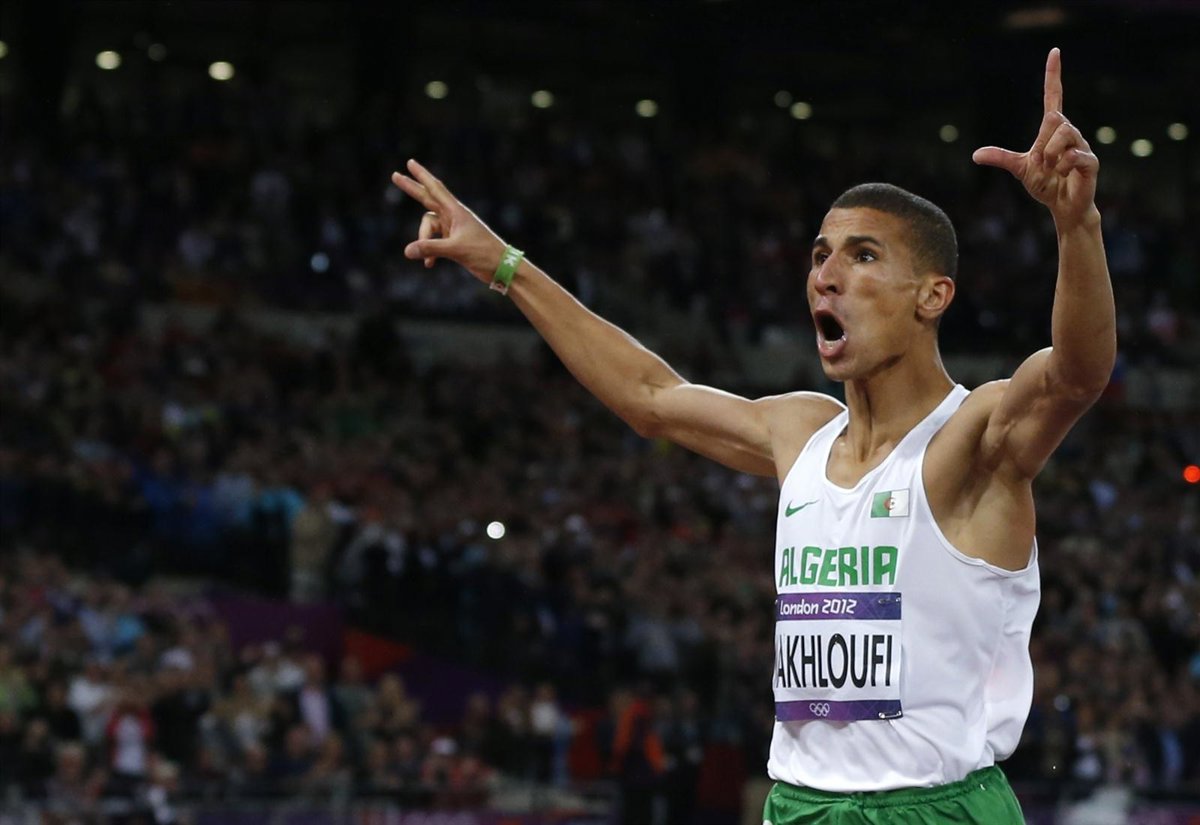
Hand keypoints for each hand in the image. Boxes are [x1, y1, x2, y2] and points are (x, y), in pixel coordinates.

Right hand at [391, 159, 507, 282]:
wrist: (502, 267)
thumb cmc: (484, 254)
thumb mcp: (456, 250)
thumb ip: (430, 249)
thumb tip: (407, 251)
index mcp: (456, 211)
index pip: (435, 188)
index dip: (422, 175)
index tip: (410, 163)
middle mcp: (453, 217)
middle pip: (427, 198)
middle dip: (412, 189)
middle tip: (394, 175)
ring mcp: (453, 228)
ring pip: (429, 227)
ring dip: (424, 242)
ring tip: (428, 260)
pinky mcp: (454, 241)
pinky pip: (434, 242)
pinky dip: (429, 252)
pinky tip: (429, 265)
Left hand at [972, 48, 1099, 230]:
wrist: (1063, 206)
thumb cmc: (1045, 184)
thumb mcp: (1020, 169)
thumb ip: (1002, 158)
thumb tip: (975, 155)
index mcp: (1053, 131)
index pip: (1053, 96)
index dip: (1053, 75)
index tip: (1054, 51)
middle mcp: (1070, 132)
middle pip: (1054, 119)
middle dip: (1042, 144)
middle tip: (1042, 163)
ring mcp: (1082, 145)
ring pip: (1063, 134)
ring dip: (1051, 156)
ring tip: (1052, 169)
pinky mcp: (1090, 160)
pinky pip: (1074, 155)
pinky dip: (1062, 166)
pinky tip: (1064, 174)